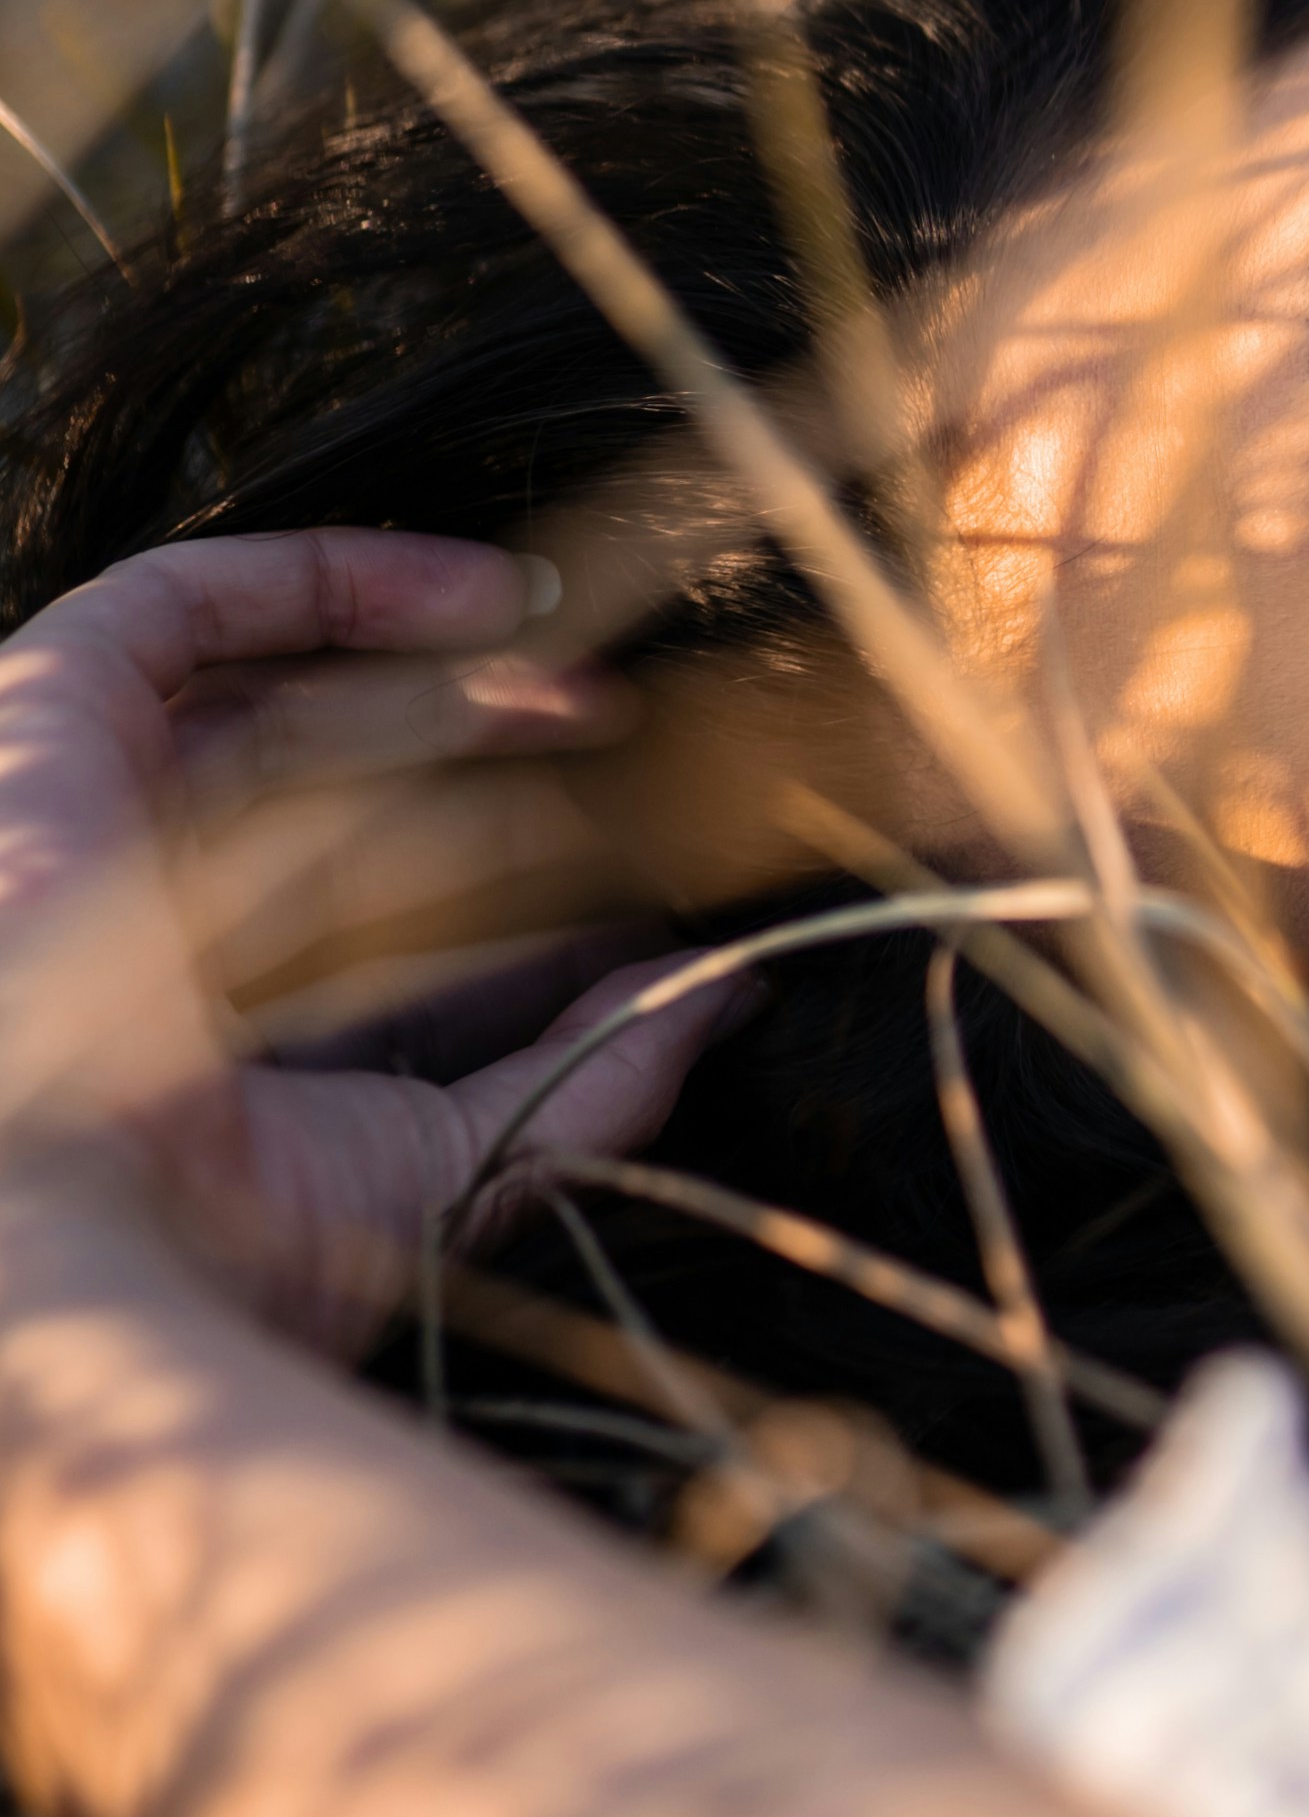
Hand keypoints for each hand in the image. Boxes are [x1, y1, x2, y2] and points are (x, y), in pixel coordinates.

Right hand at [0, 532, 727, 1354]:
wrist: (68, 1228)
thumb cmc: (228, 1236)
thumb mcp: (454, 1164)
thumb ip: (588, 1078)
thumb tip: (731, 994)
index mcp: (192, 1051)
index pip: (372, 946)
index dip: (513, 903)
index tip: (646, 884)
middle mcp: (125, 924)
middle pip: (331, 810)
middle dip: (490, 774)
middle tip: (628, 751)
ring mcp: (76, 821)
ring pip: (278, 709)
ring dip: (440, 681)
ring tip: (591, 688)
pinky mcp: (41, 728)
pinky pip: (172, 609)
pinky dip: (321, 580)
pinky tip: (480, 597)